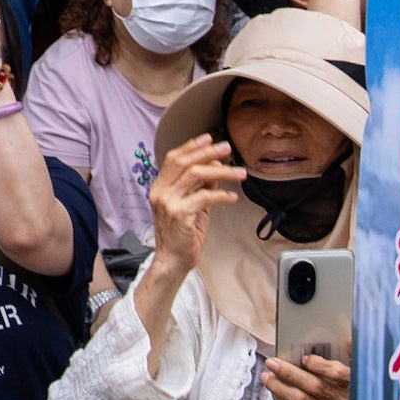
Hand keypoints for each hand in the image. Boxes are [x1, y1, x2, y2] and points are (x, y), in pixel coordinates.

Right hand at [146, 134, 244, 272]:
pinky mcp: (180, 215)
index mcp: (160, 187)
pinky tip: (232, 197)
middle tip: (227, 148)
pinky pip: (204, 197)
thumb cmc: (183, 235)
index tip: (208, 138)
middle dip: (207, 152)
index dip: (191, 146)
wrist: (173, 261)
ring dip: (221, 171)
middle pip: (184, 162)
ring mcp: (168, 203)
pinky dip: (221, 195)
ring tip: (240, 173)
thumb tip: (215, 167)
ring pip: (195, 175)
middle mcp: (161, 191)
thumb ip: (201, 186)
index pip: (173, 158)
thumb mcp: (193, 206)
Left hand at [261, 349, 355, 399]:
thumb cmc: (354, 382)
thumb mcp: (359, 366)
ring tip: (267, 377)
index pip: (339, 375)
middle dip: (290, 374)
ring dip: (281, 389)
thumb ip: (354, 353)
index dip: (321, 366)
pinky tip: (275, 392)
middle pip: (316, 388)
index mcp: (357, 383)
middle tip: (272, 363)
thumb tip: (351, 339)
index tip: (305, 358)